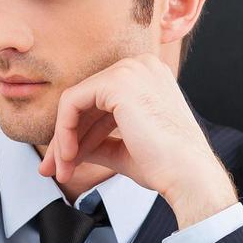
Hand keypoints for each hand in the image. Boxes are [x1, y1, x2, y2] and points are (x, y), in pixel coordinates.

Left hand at [37, 53, 237, 227]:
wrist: (188, 175)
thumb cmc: (166, 166)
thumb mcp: (123, 149)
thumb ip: (96, 142)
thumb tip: (66, 149)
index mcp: (147, 78)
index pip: (101, 103)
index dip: (79, 134)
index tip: (66, 163)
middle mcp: (140, 67)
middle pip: (86, 102)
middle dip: (66, 139)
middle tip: (53, 170)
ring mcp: (130, 70)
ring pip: (75, 102)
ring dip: (63, 140)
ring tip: (61, 171)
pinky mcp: (117, 81)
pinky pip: (72, 102)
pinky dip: (64, 130)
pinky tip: (69, 156)